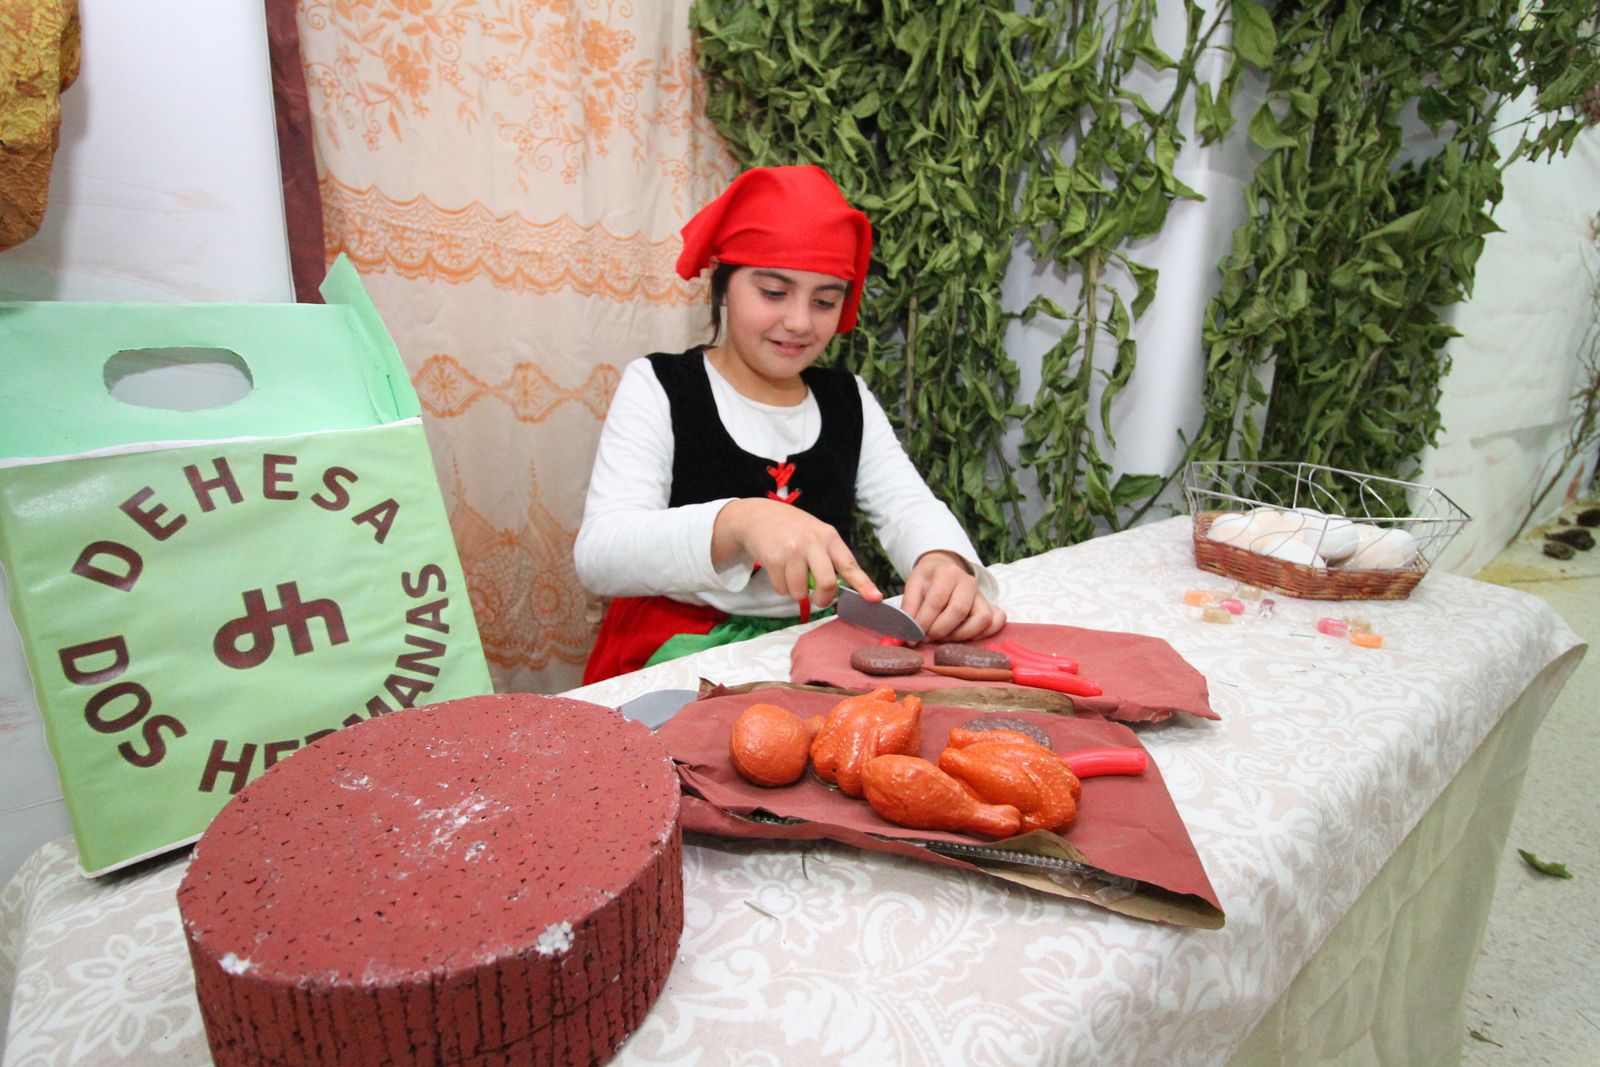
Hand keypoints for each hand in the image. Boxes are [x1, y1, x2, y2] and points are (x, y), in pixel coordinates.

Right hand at [712, 498, 881, 606]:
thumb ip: (829, 558)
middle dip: (823, 599)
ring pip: (800, 591)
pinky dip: (782, 588)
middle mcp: (813, 542)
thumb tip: (835, 591)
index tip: (874, 598)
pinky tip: (779, 571)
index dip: (864, 584)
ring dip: (796, 592)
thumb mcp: (817, 535)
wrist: (760, 515)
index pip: (850, 564)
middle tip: (817, 600)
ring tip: (792, 576)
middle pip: (826, 583)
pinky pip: (782, 589)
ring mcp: (792, 550)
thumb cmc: (794, 529)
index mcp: (829, 537)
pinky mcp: (773, 558)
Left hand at [900, 550, 1005, 641]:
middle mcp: (969, 582)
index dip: (924, 621)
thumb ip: (909, 606)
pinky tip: (965, 637)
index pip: (936, 600)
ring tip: (945, 638)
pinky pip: (996, 622)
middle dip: (940, 630)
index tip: (914, 635)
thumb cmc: (928, 580)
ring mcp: (982, 595)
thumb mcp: (913, 585)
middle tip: (927, 638)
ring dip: (962, 635)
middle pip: (959, 610)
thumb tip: (909, 631)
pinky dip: (984, 634)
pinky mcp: (990, 606)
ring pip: (982, 619)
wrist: (944, 570)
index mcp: (948, 573)